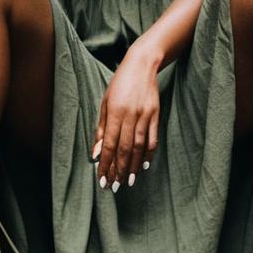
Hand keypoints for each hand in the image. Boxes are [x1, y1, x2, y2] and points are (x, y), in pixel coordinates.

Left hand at [92, 49, 159, 190]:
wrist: (142, 65)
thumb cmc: (119, 83)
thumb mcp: (105, 102)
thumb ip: (101, 128)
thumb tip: (96, 152)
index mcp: (115, 112)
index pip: (109, 145)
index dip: (105, 164)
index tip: (102, 179)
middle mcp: (130, 115)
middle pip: (124, 149)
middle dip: (118, 170)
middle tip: (114, 186)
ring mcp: (145, 115)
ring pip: (138, 147)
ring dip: (132, 166)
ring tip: (128, 182)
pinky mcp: (156, 115)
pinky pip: (152, 139)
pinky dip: (148, 154)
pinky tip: (143, 166)